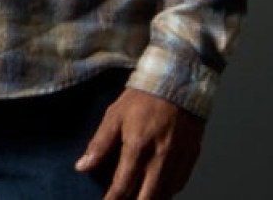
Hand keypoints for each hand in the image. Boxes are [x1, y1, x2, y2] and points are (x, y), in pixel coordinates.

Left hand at [76, 89, 204, 199]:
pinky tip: (158, 191)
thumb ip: (99, 144)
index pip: (123, 184)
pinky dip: (167, 191)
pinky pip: (179, 184)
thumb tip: (82, 167)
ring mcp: (178, 160)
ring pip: (165, 194)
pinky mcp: (191, 158)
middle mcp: (160, 159)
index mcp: (138, 147)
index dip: (113, 199)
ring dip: (151, 199)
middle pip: (147, 197)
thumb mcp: (113, 116)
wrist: (177, 84)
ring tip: (138, 198)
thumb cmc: (141, 99)